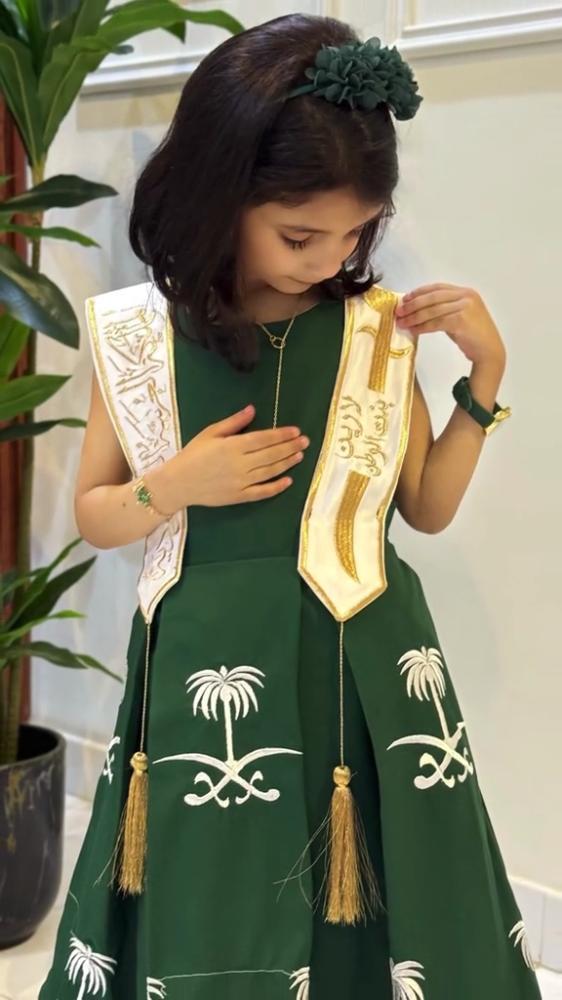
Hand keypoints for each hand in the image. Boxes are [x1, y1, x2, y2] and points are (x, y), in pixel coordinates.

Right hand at [151, 405, 309, 511]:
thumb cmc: (193, 454)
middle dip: (290, 447)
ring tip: (300, 456)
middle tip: (305, 441)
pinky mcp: (239, 497)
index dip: (281, 435)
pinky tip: (288, 481)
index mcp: (232, 446)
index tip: (296, 431)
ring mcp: (240, 482)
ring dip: (287, 463)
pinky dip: (276, 487)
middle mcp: (239, 464)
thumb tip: (252, 409)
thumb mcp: (210, 433)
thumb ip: (233, 422)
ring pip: (270, 472)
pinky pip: (262, 492)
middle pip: (271, 454)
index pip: (263, 438)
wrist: (178, 483)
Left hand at [395, 283, 506, 368]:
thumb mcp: (460, 316)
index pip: (437, 288)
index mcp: (466, 292)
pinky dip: (422, 327)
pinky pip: (435, 323)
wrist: (489, 352)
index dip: (419, 292)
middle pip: (432, 297)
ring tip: (402, 322)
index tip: (405, 298)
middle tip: (399, 311)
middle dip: (413, 304)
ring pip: (432, 310)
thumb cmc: (473, 337)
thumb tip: (418, 309)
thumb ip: (445, 309)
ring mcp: (465, 307)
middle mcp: (466, 296)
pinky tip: (413, 330)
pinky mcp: (461, 321)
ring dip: (414, 317)